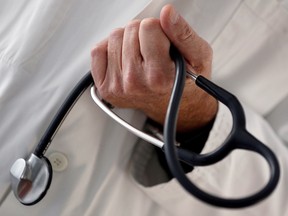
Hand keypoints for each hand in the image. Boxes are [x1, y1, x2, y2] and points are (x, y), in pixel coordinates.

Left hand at [91, 4, 216, 131]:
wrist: (176, 107)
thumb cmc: (185, 83)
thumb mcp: (198, 57)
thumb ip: (183, 33)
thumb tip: (167, 13)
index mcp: (159, 77)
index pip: (149, 26)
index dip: (160, 30)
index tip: (164, 44)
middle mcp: (135, 83)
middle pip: (131, 29)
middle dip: (144, 34)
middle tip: (154, 51)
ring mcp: (117, 86)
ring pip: (115, 37)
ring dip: (129, 41)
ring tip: (142, 57)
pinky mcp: (106, 88)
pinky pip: (98, 51)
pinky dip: (111, 49)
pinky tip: (126, 59)